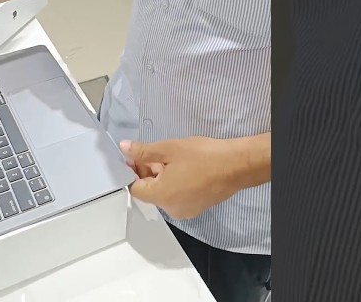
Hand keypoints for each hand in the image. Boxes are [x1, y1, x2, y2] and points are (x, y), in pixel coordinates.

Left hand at [121, 136, 248, 219]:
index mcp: (161, 196)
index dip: (131, 172)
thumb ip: (143, 151)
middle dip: (146, 173)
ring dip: (161, 177)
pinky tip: (182, 168)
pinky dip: (174, 184)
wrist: (236, 165)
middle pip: (149, 192)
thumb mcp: (169, 149)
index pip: (135, 189)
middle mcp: (171, 209)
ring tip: (169, 158)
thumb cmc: (203, 156)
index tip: (134, 157)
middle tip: (152, 153)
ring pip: (164, 194)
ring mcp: (185, 211)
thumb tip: (124, 148)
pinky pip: (177, 197)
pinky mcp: (197, 208)